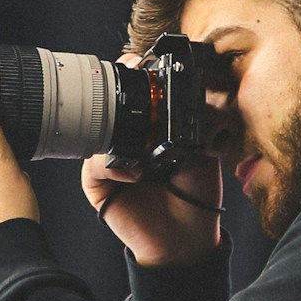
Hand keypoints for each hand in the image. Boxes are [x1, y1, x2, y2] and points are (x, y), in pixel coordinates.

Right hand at [81, 51, 226, 266]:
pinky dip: (113, 166)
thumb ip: (204, 117)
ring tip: (143, 144)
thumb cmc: (196, 192)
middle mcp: (125, 138)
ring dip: (117, 130)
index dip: (134, 74)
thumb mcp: (207, 146)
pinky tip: (136, 175)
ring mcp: (108, 160)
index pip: (134, 91)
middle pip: (108, 104)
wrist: (187, 238)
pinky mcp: (98, 185)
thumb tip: (200, 90)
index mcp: (150, 125)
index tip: (141, 62)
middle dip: (117, 92)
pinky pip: (93, 164)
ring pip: (96, 130)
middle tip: (130, 83)